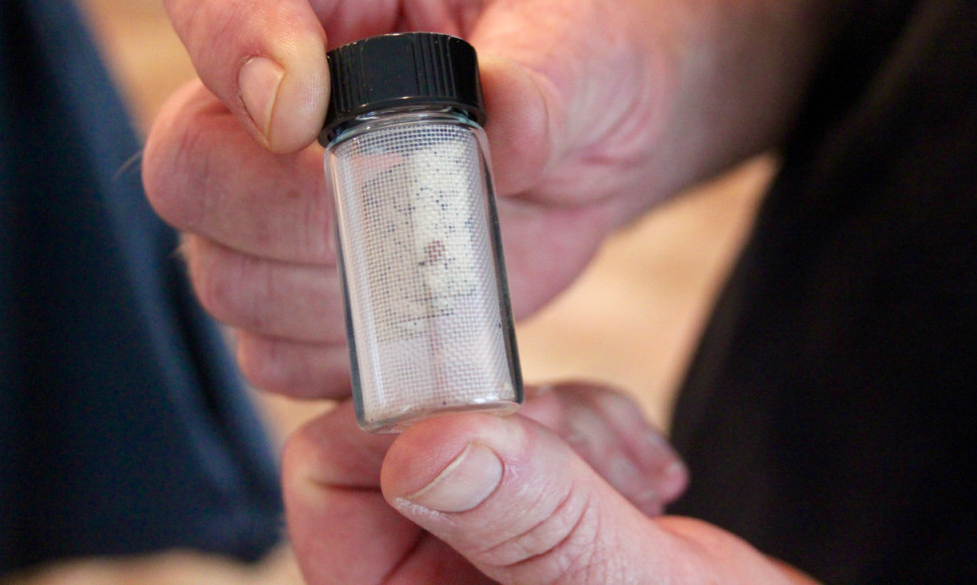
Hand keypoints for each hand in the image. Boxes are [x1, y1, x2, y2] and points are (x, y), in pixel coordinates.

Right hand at [142, 0, 680, 397]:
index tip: (306, 113)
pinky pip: (273, 358)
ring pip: (225, 279)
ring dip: (339, 296)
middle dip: (290, 214)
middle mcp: (266, 106)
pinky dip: (348, 359)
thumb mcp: (582, 38)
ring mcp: (267, 212)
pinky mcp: (297, 302)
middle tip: (407, 215)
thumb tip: (508, 126)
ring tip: (439, 265)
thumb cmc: (569, 67)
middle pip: (187, 168)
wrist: (584, 156)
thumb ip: (547, 75)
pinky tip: (420, 319)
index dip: (233, 41)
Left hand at [284, 382, 815, 584]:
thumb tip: (425, 445)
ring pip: (477, 407)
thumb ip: (533, 524)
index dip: (405, 421)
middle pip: (407, 425)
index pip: (329, 475)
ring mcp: (472, 535)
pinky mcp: (519, 501)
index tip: (502, 409)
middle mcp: (424, 571)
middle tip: (592, 468)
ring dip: (571, 427)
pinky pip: (527, 412)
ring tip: (638, 490)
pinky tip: (648, 479)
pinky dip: (596, 424)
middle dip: (516, 425)